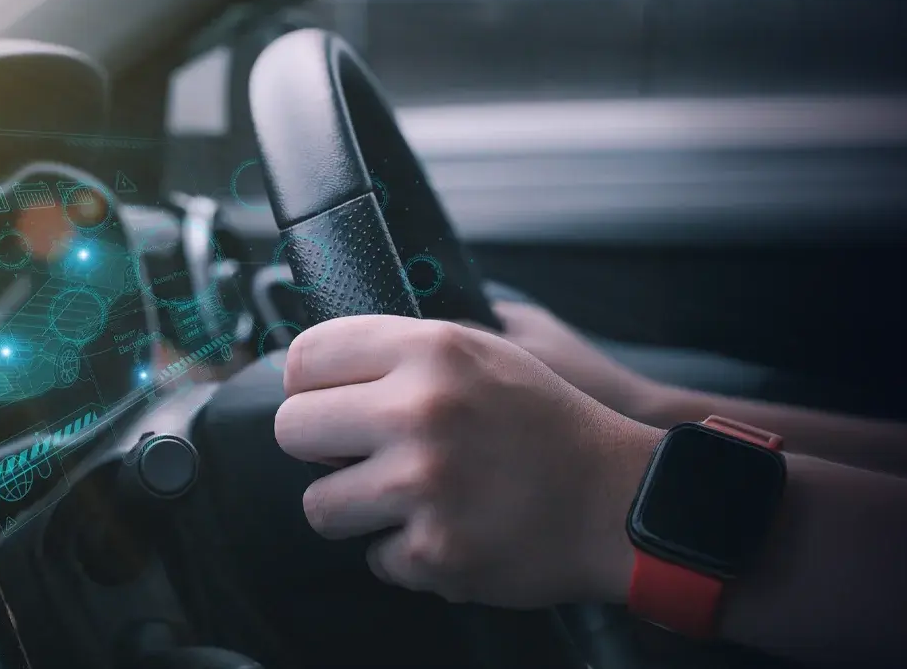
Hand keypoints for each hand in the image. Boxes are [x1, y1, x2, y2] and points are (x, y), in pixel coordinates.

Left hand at [275, 315, 661, 607]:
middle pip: (290, 428)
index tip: (326, 401)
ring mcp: (423, 484)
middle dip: (320, 447)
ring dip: (356, 509)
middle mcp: (420, 410)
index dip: (308, 384)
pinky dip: (408, 553)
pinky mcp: (433, 551)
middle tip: (363, 455)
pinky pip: (374, 557)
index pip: (305, 357)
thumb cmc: (546, 423)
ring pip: (318, 504)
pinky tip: (450, 529)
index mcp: (431, 350)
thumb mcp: (483, 353)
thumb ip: (402, 352)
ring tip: (408, 499)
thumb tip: (313, 370)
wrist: (616, 500)